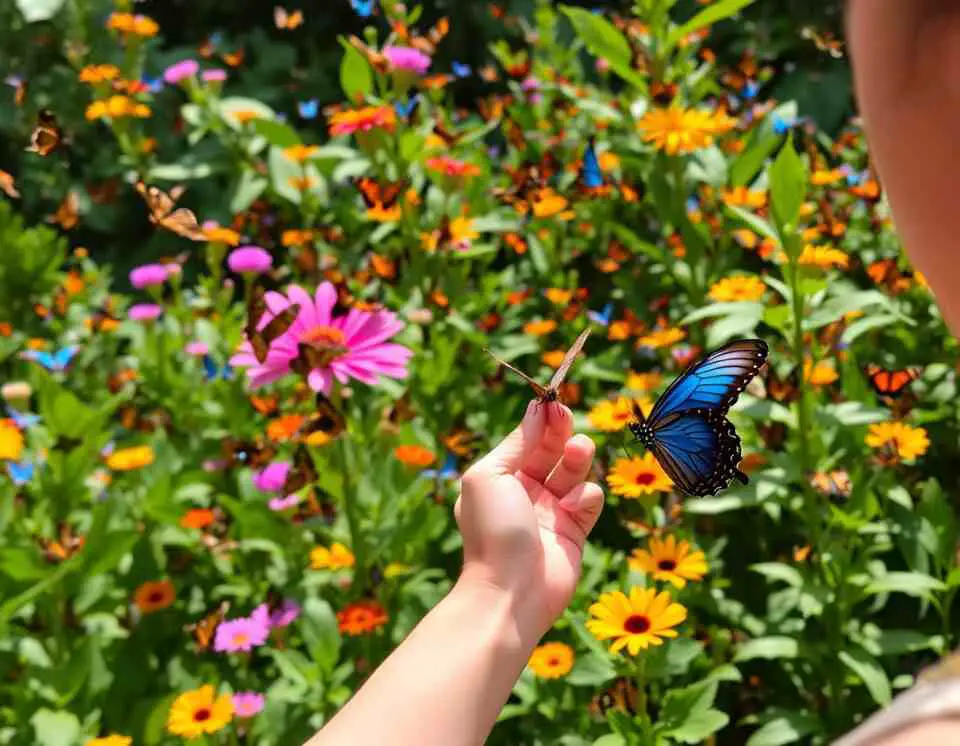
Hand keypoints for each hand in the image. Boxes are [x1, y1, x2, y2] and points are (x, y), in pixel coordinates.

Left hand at [454, 401, 603, 637]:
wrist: (510, 591)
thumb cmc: (493, 530)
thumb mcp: (490, 475)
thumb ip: (517, 443)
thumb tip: (536, 410)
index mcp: (499, 478)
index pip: (525, 441)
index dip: (540, 421)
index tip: (554, 403)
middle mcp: (524, 493)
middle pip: (550, 452)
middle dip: (560, 433)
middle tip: (568, 416)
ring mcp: (550, 512)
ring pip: (573, 472)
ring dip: (577, 457)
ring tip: (579, 450)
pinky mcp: (574, 532)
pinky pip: (588, 501)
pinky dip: (585, 496)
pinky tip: (573, 504)